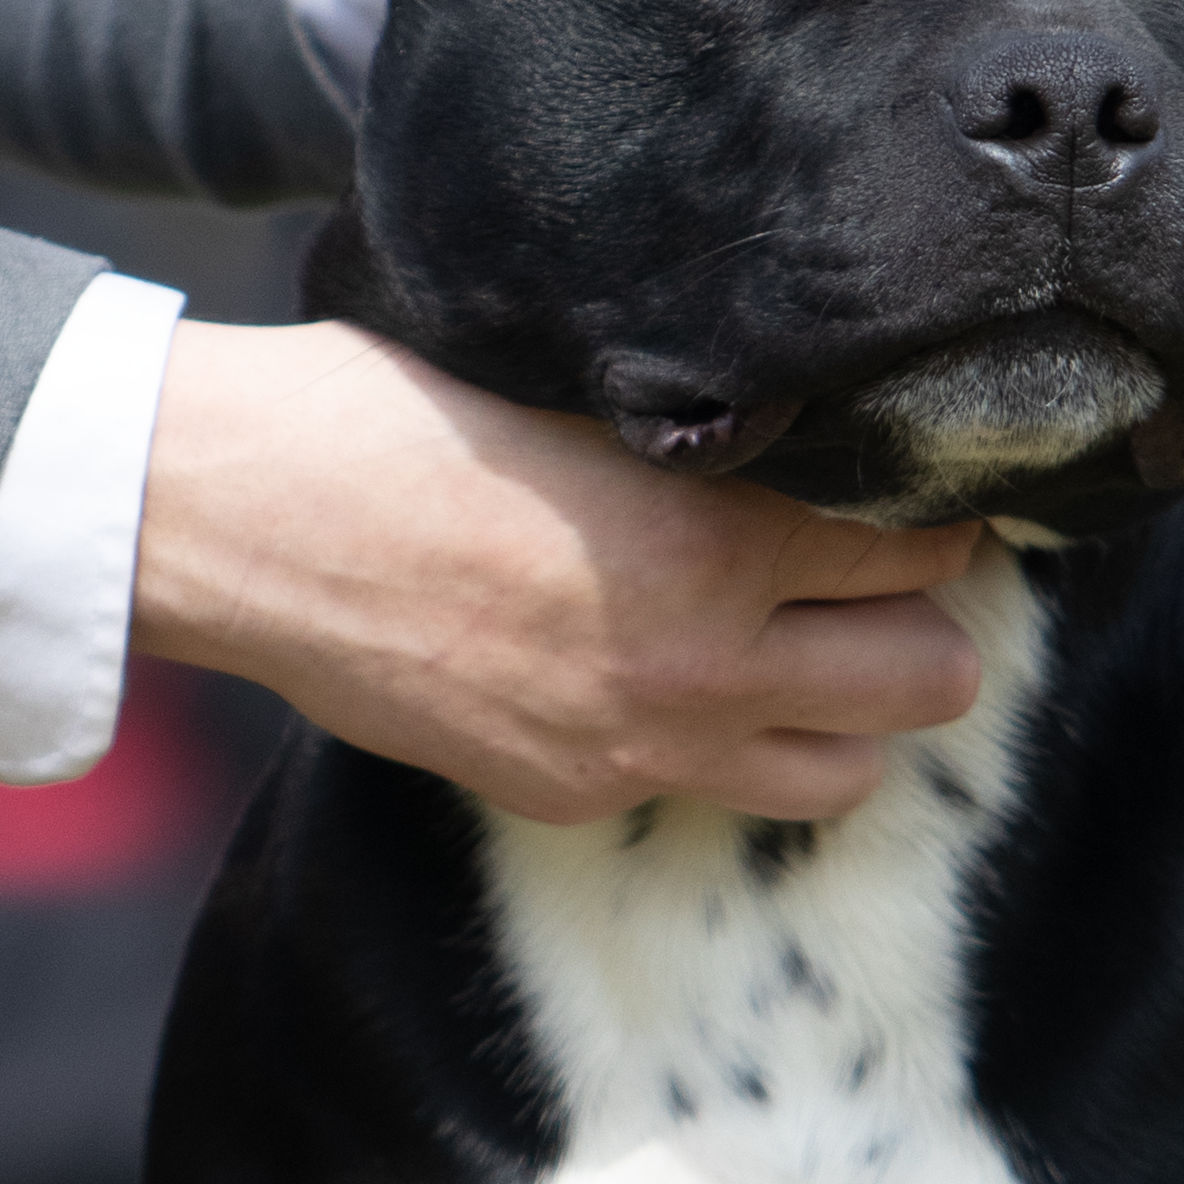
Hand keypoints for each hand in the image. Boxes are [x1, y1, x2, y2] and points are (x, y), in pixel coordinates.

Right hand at [131, 318, 984, 824]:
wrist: (243, 521)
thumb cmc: (396, 414)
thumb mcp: (583, 386)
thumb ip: (717, 429)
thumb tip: (820, 426)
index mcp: (722, 542)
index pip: (928, 548)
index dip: (940, 509)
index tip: (923, 484)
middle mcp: (706, 666)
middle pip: (933, 680)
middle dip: (923, 622)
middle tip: (880, 574)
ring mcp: (643, 750)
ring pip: (852, 774)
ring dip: (850, 710)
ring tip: (807, 647)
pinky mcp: (576, 797)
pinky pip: (715, 795)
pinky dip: (727, 748)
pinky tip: (683, 681)